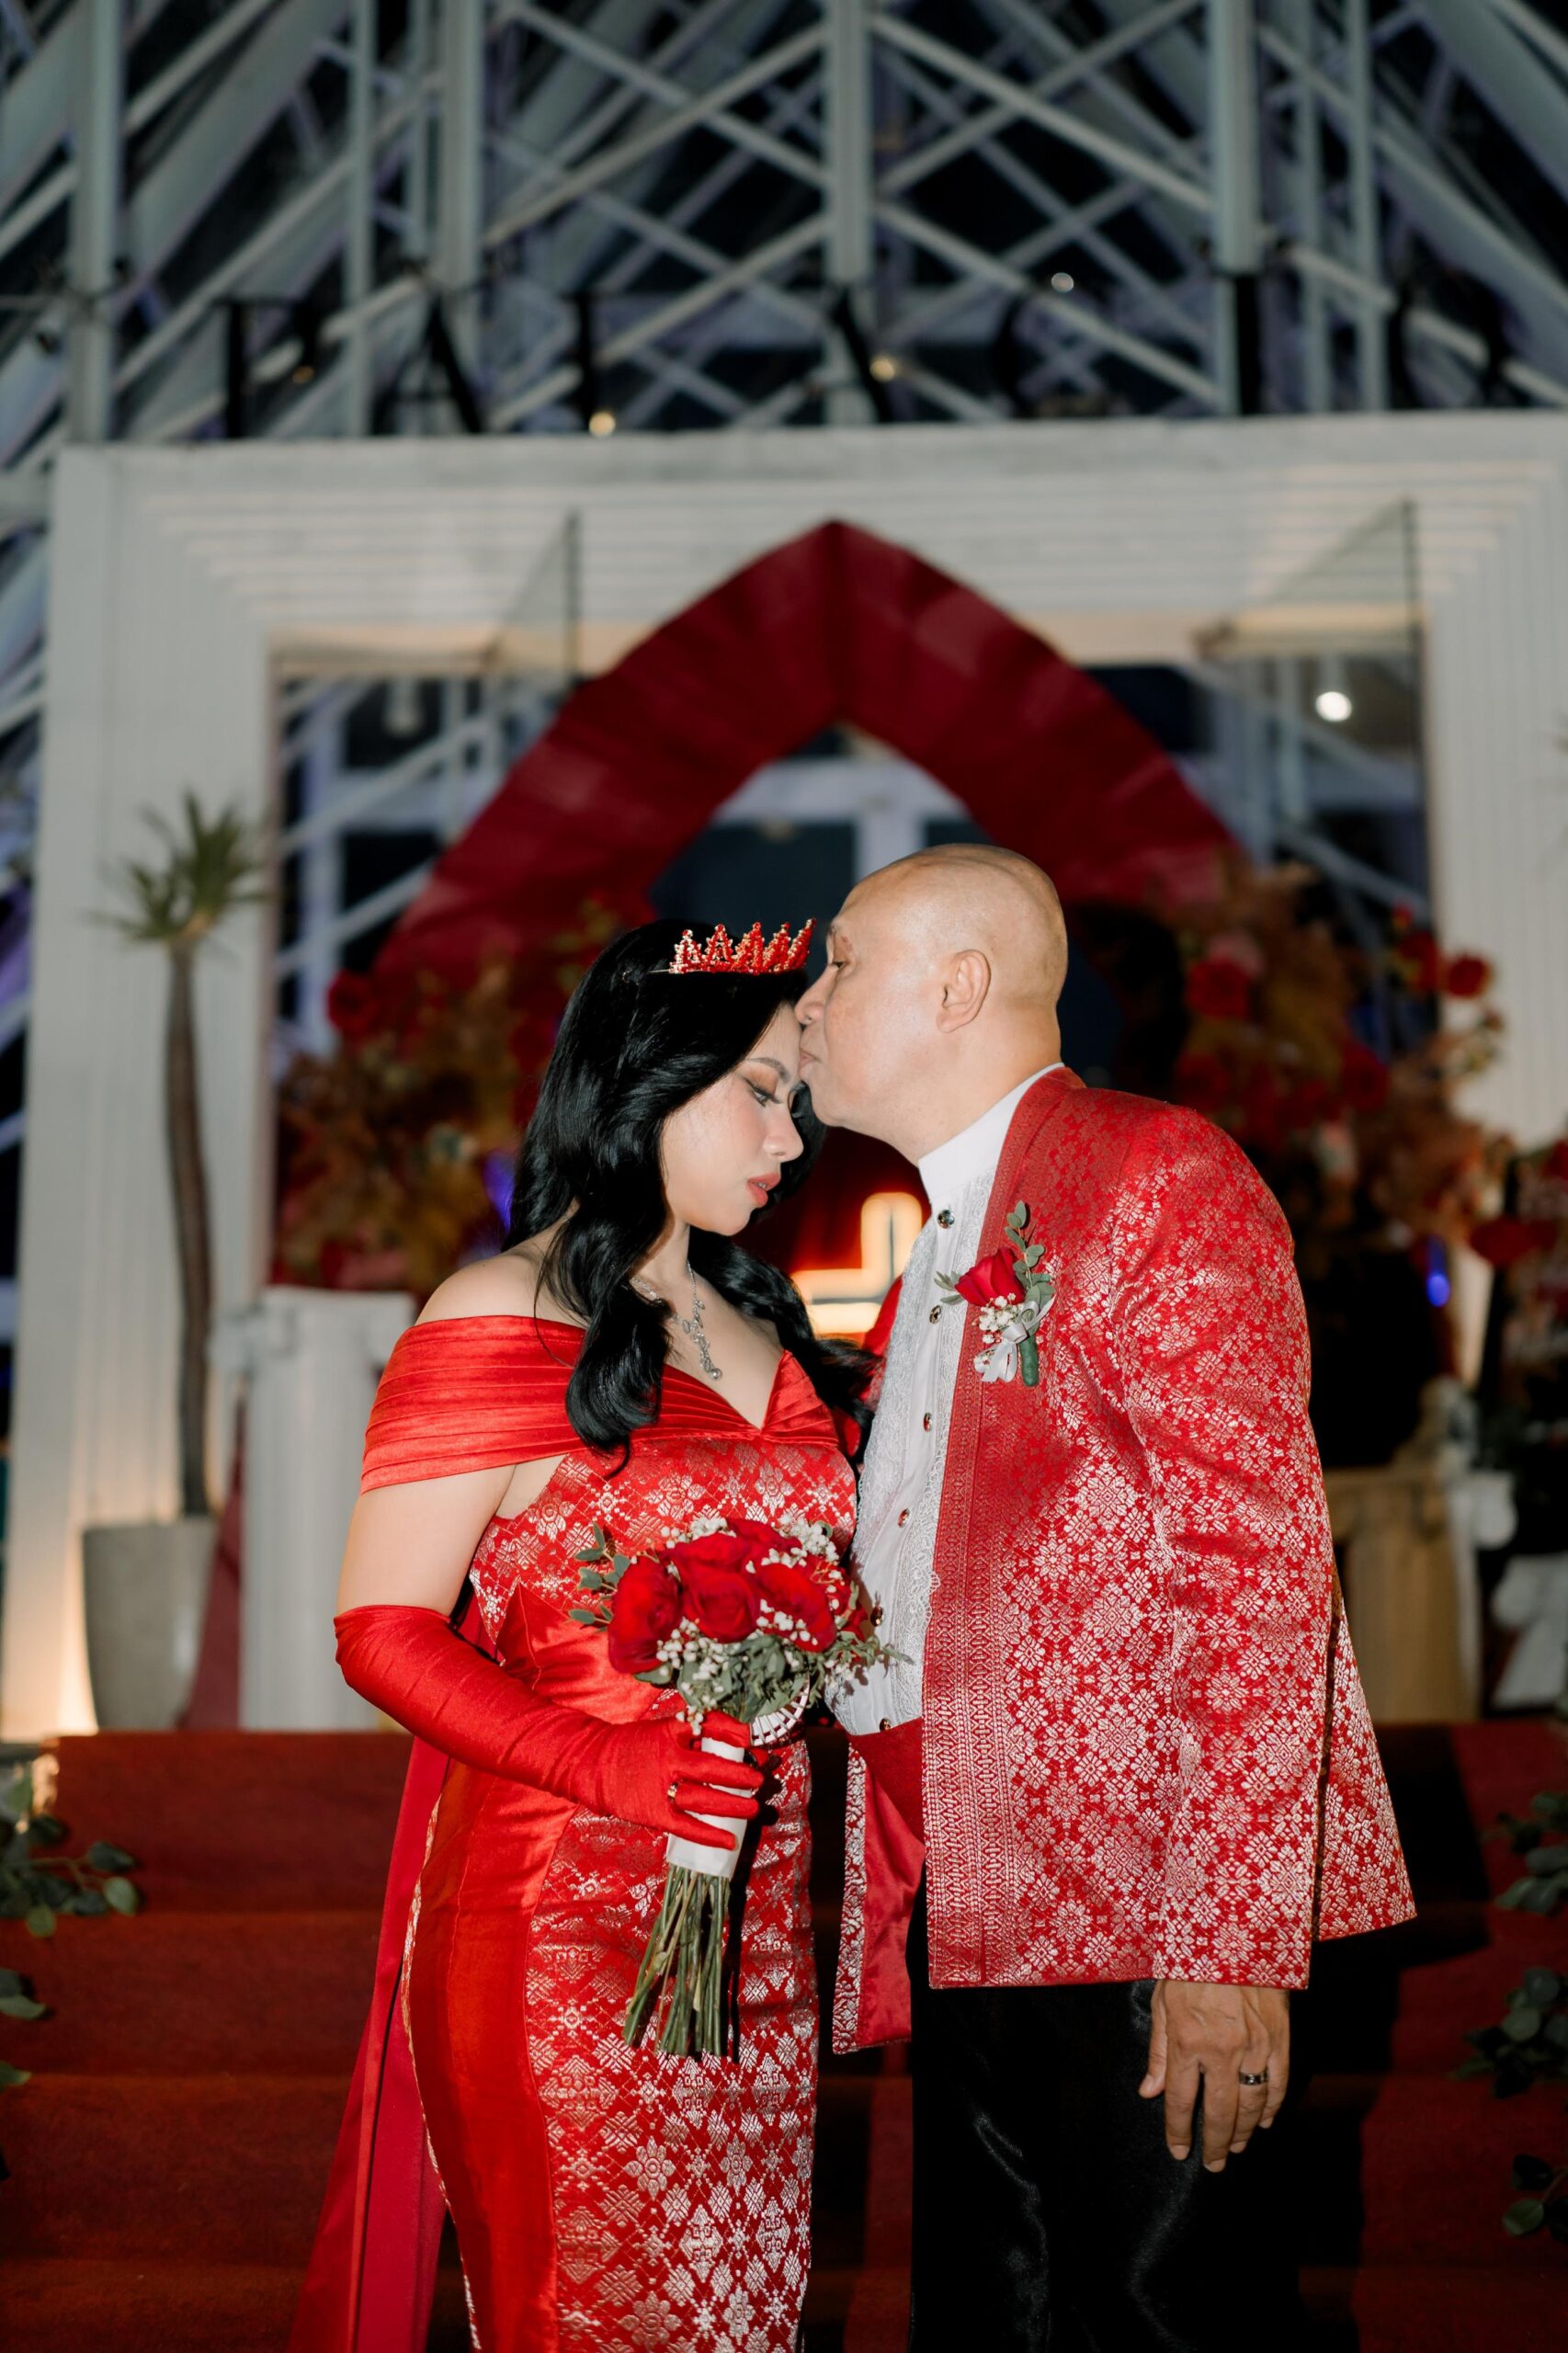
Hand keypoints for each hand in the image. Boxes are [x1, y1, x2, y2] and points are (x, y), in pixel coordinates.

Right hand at [571, 1712, 763, 1851]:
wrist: (591, 1762)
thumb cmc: (633, 1745)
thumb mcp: (660, 1729)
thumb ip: (691, 1736)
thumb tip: (732, 1744)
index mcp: (670, 1731)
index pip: (707, 1725)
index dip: (731, 1732)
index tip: (749, 1739)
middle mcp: (667, 1758)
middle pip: (709, 1767)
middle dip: (738, 1775)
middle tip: (759, 1779)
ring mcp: (659, 1786)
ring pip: (701, 1798)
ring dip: (730, 1805)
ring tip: (752, 1809)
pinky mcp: (652, 1812)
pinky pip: (684, 1825)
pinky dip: (708, 1834)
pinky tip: (728, 1840)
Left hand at [1139, 1979, 1288, 2168]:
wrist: (1236, 1932)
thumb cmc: (1192, 1962)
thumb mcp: (1163, 2000)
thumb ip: (1159, 2051)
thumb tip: (1149, 2092)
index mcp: (1188, 2042)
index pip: (1182, 2101)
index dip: (1179, 2130)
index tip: (1179, 2150)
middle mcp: (1223, 2051)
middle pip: (1220, 2113)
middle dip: (1216, 2145)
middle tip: (1214, 2165)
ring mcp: (1256, 2048)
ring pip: (1252, 2106)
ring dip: (1244, 2132)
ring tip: (1235, 2148)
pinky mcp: (1280, 2040)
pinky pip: (1278, 2084)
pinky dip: (1272, 2108)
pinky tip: (1263, 2121)